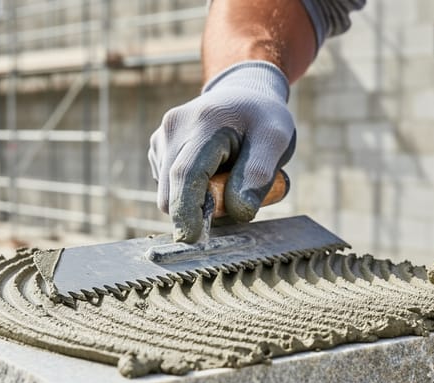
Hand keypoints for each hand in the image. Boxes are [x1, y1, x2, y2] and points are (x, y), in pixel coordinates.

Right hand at [148, 61, 295, 241]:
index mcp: (203, 123)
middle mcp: (173, 128)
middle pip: (171, 190)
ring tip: (223, 176)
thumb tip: (239, 213)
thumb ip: (259, 175)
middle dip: (196, 209)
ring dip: (194, 199)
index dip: (187, 211)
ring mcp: (161, 138)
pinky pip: (168, 185)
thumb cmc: (262, 119)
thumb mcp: (275, 139)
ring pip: (168, 191)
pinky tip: (209, 171)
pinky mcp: (157, 148)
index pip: (186, 175)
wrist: (243, 93)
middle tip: (233, 198)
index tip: (193, 238)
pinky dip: (188, 190)